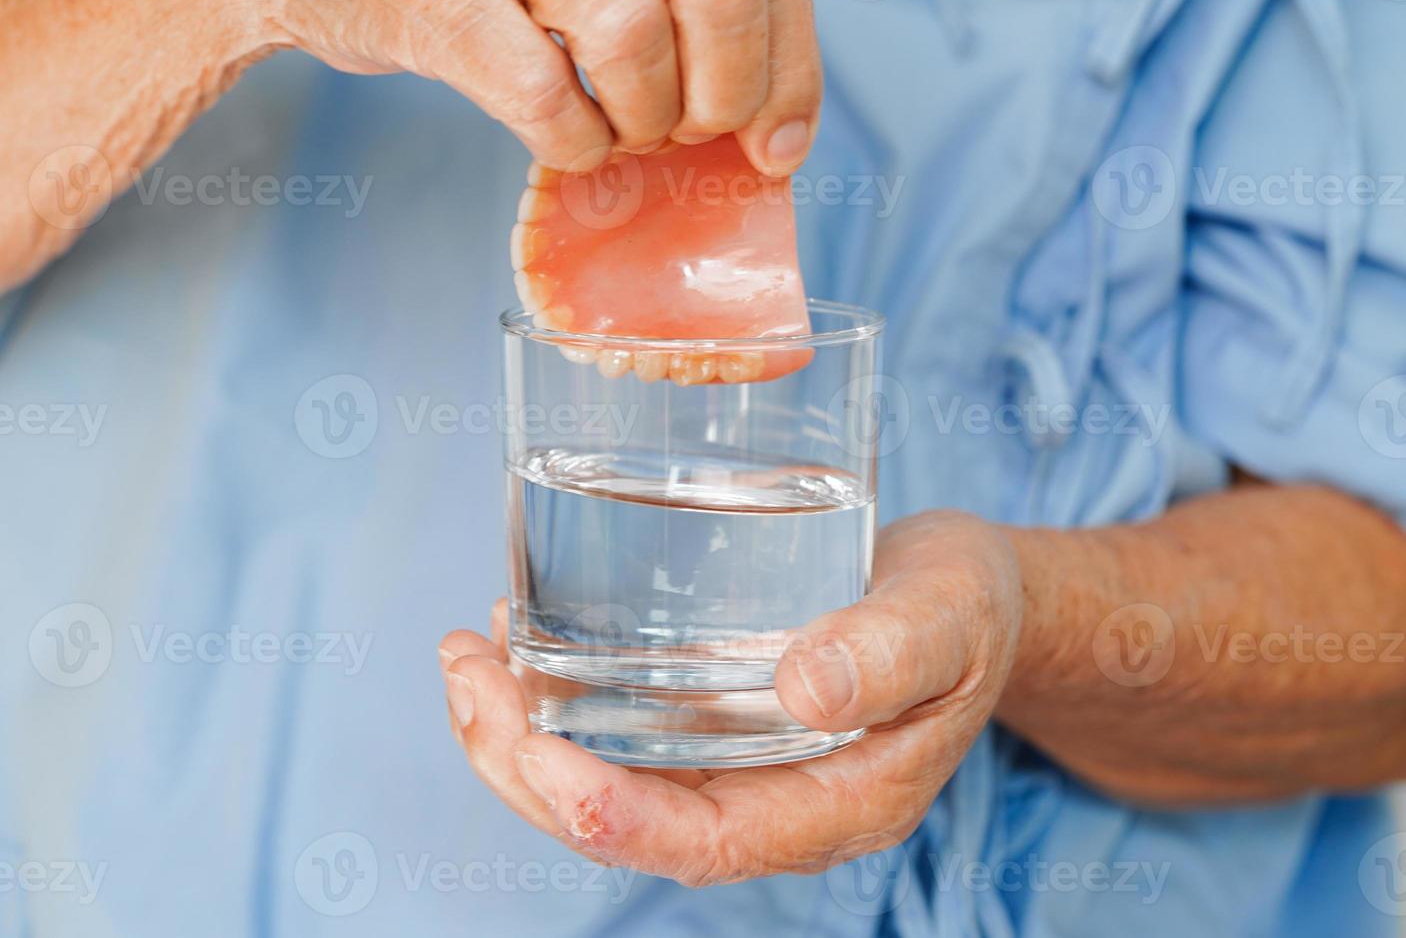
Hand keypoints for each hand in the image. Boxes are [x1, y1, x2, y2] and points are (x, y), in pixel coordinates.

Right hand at [272, 0, 821, 174]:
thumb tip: (780, 124)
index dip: (791, 62)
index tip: (780, 139)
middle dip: (726, 92)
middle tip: (694, 129)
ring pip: (635, 39)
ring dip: (645, 119)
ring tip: (623, 130)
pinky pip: (543, 93)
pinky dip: (575, 141)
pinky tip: (572, 142)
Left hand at [438, 511, 1023, 883]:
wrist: (972, 597)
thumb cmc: (968, 607)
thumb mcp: (949, 614)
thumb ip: (889, 652)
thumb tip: (803, 691)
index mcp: (838, 804)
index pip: (707, 842)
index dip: (611, 814)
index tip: (535, 751)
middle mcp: (777, 800)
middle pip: (633, 822)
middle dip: (528, 767)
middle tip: (468, 678)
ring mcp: (743, 765)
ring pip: (612, 780)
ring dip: (523, 735)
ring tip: (467, 659)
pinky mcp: (719, 720)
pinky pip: (624, 733)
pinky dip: (559, 699)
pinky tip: (520, 643)